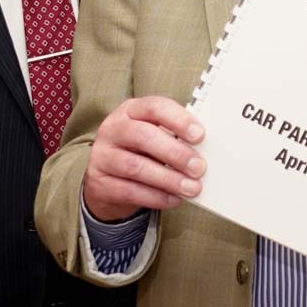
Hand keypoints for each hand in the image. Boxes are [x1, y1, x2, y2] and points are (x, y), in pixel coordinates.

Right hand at [84, 96, 204, 221]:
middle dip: (175, 153)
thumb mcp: (154, 136)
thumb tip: (206, 150)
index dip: (178, 120)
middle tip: (199, 167)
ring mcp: (102, 156)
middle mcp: (112, 129)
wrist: (106, 179)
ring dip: (168, 179)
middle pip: (143, 136)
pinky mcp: (99, 182)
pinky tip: (174, 199)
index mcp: (130, 111)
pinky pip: (130, 191)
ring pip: (135, 167)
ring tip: (191, 188)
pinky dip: (156, 197)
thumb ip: (174, 137)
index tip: (200, 135)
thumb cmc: (139, 152)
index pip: (154, 107)